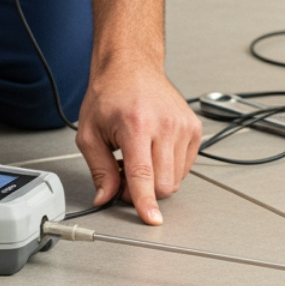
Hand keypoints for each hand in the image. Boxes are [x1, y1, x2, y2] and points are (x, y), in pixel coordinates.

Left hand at [75, 62, 202, 224]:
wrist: (132, 66)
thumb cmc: (110, 94)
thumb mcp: (90, 132)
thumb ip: (98, 169)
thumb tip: (105, 197)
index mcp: (136, 124)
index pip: (143, 174)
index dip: (145, 201)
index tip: (152, 219)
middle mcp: (164, 124)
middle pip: (164, 184)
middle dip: (143, 192)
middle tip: (124, 175)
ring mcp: (183, 126)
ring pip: (176, 179)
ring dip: (156, 179)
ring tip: (138, 158)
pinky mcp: (194, 128)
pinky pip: (185, 167)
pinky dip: (169, 168)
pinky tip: (154, 151)